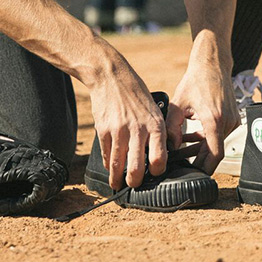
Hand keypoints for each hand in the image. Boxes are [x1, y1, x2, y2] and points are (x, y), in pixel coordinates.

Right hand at [85, 44, 166, 189]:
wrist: (111, 76)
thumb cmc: (136, 93)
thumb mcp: (154, 109)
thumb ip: (156, 130)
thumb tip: (158, 154)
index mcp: (155, 125)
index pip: (159, 159)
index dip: (157, 171)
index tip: (155, 174)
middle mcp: (137, 130)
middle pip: (136, 168)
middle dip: (135, 182)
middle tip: (133, 186)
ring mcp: (118, 131)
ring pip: (117, 165)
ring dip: (117, 179)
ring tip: (117, 184)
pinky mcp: (103, 130)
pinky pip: (106, 154)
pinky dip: (108, 164)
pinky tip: (110, 167)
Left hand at [166, 33, 237, 174]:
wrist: (212, 65)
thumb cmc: (196, 81)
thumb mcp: (178, 104)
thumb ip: (172, 128)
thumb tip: (168, 148)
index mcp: (214, 120)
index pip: (214, 155)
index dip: (204, 169)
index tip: (192, 175)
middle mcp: (227, 122)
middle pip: (214, 152)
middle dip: (197, 159)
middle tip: (179, 163)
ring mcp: (232, 120)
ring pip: (215, 144)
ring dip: (199, 148)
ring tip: (179, 151)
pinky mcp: (232, 118)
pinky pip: (218, 134)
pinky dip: (205, 138)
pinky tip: (189, 137)